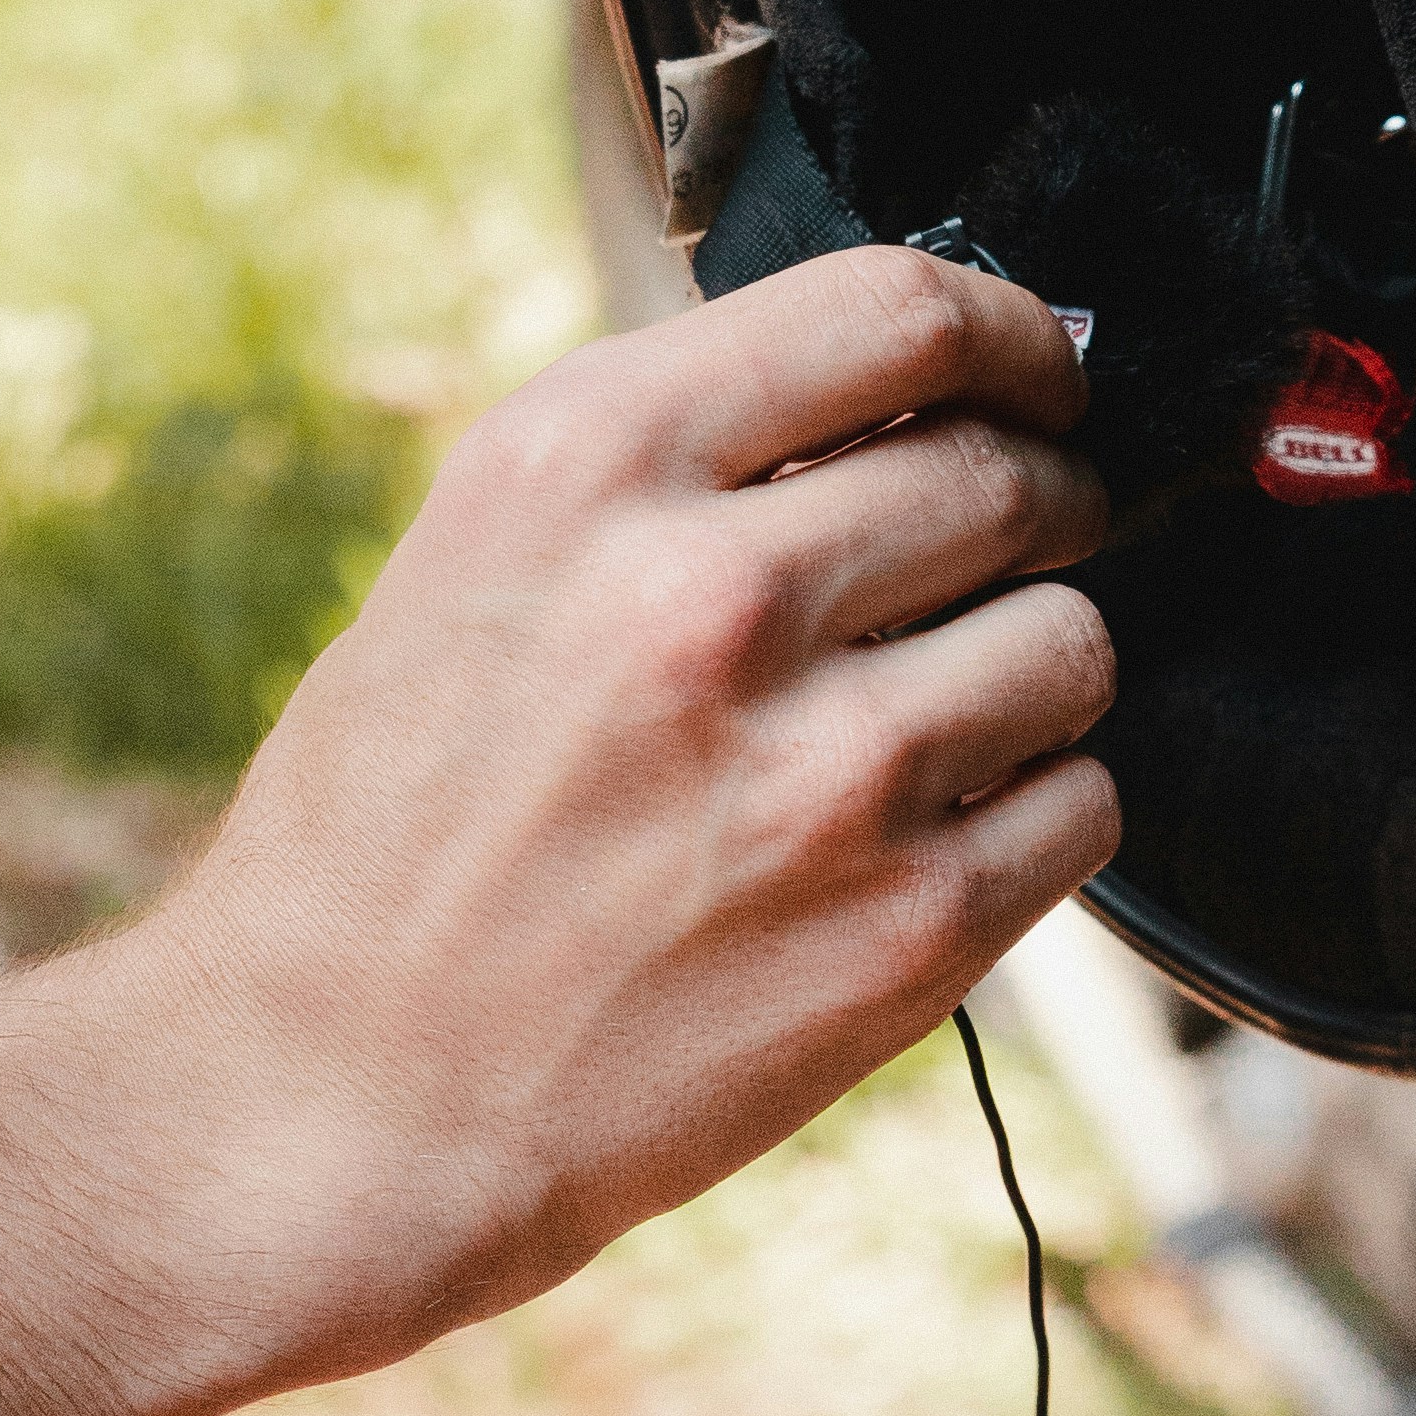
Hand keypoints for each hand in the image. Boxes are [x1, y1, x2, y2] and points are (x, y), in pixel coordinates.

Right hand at [150, 247, 1118, 1359]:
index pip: (900, 310)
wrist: (332, 1104)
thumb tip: (907, 398)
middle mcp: (710, 594)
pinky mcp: (907, 927)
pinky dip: (1038, 812)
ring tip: (941, 719)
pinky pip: (1083, 805)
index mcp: (589, 466)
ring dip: (1034, 669)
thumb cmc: (389, 835)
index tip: (1045, 368)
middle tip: (1008, 554)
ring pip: (1072, 642)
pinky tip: (934, 836)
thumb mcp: (482, 562)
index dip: (1015, 332)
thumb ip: (676, 465)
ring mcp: (826, 768)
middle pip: (1010, 474)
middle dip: (1038, 505)